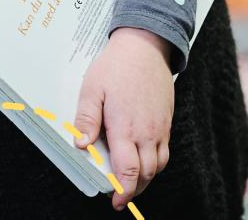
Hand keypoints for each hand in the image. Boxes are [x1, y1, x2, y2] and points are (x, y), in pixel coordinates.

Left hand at [71, 28, 174, 211]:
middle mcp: (148, 132)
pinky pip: (165, 150)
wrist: (145, 46)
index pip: (128, 171)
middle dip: (133, 190)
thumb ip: (86, 119)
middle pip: (146, 174)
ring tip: (131, 181)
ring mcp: (160, 127)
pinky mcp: (167, 120)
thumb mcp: (92, 88)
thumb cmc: (116, 66)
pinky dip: (155, 162)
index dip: (122, 191)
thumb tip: (80, 145)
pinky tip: (143, 158)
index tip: (115, 201)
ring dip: (146, 178)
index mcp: (126, 128)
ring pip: (158, 165)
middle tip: (120, 195)